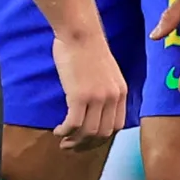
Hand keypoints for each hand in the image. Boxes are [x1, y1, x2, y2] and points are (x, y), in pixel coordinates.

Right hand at [52, 30, 126, 149]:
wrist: (79, 32)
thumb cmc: (87, 47)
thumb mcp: (106, 72)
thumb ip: (104, 91)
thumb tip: (93, 108)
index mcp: (121, 92)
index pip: (117, 126)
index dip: (102, 138)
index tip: (88, 140)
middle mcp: (112, 98)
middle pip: (103, 134)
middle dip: (87, 145)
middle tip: (72, 146)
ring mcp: (97, 98)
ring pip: (88, 132)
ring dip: (74, 141)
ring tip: (63, 140)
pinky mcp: (79, 96)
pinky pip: (73, 124)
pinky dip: (65, 132)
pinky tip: (58, 131)